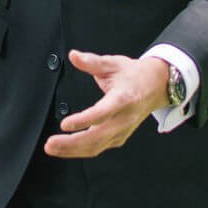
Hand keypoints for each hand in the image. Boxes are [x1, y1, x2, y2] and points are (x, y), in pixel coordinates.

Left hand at [43, 51, 169, 158]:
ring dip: (73, 150)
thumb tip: (74, 56)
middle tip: (51, 143)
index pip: (102, 113)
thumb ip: (92, 61)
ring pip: (97, 147)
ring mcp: (122, 131)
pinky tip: (66, 150)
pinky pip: (99, 148)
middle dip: (72, 143)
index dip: (83, 121)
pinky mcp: (119, 137)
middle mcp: (124, 118)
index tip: (65, 124)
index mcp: (123, 99)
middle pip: (97, 137)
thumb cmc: (134, 75)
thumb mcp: (113, 63)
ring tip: (53, 148)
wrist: (156, 86)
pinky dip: (81, 151)